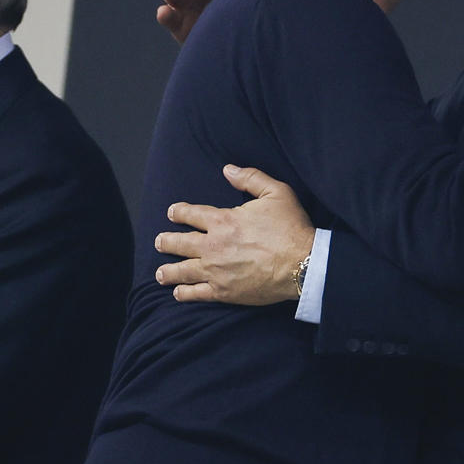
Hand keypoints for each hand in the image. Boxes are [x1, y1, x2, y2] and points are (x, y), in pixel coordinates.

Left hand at [153, 166, 315, 303]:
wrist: (303, 264)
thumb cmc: (292, 228)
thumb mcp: (276, 192)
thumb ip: (250, 178)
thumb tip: (227, 170)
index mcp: (223, 220)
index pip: (191, 213)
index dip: (178, 212)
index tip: (172, 213)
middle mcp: (213, 245)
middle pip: (179, 243)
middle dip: (166, 242)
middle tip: (159, 242)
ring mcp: (216, 270)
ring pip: (183, 270)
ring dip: (168, 271)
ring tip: (160, 273)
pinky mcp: (224, 292)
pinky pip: (197, 293)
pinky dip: (184, 293)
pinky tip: (178, 293)